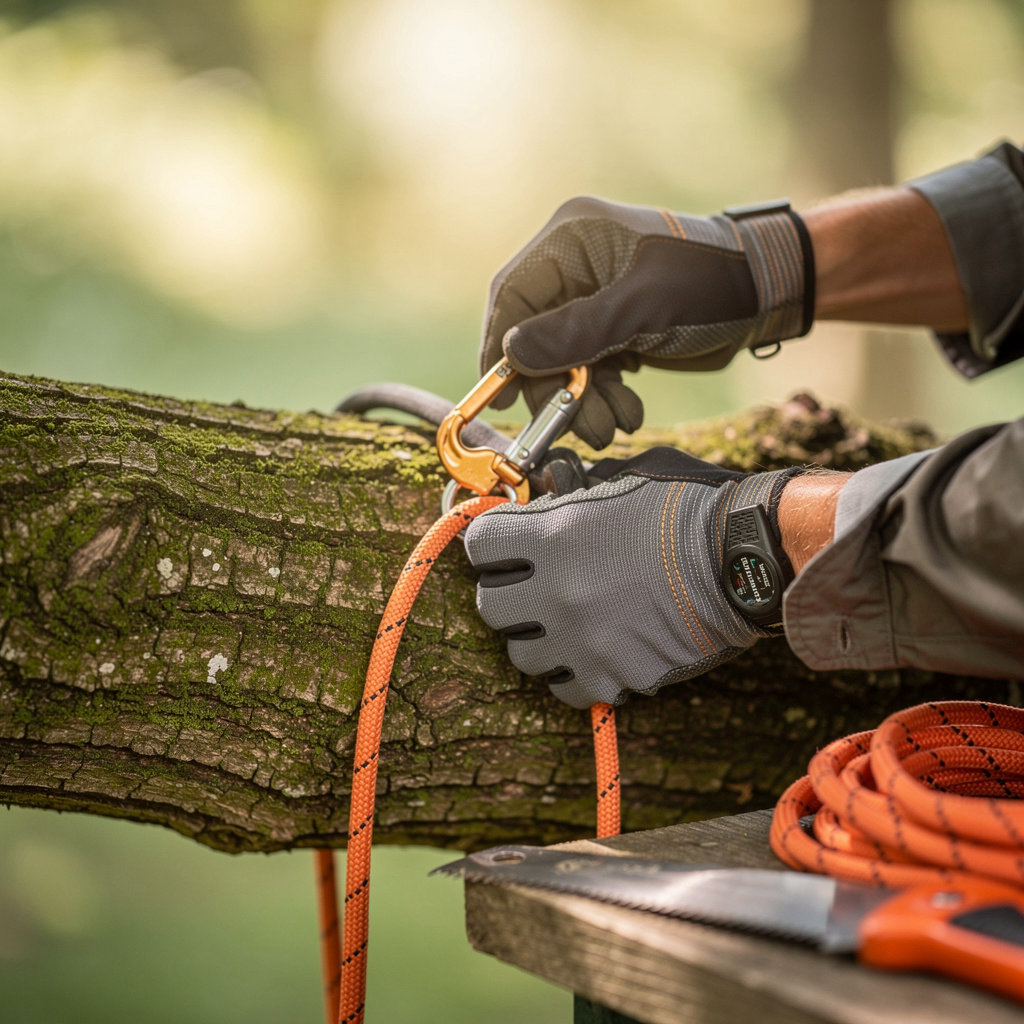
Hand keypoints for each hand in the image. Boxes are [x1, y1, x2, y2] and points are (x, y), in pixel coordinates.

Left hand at [465, 447, 801, 707]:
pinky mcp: (612, 675)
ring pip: (520, 653)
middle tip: (532, 584)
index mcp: (553, 535)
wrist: (743, 558)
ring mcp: (582, 639)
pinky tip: (592, 651)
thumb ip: (571, 493)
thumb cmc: (688, 507)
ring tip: (564, 622)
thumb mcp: (622, 479)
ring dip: (536, 637)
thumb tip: (544, 495)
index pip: (479, 545)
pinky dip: (572, 673)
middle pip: (489, 604)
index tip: (505, 544)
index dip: (492, 542)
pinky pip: (564, 688)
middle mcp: (557, 592)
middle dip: (507, 591)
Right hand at [480, 196, 814, 447]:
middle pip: (535, 336)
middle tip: (573, 427)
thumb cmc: (709, 283)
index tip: (503, 396)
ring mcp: (593, 298)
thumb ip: (575, 332)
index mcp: (572, 239)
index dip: (501, 348)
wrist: (767, 292)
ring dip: (582, 400)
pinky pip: (590, 368)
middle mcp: (575, 265)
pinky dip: (605, 395)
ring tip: (610, 427)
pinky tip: (628, 412)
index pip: (513, 295)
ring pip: (562, 360)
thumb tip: (512, 355)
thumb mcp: (641, 308)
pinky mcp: (613, 326)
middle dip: (554, 387)